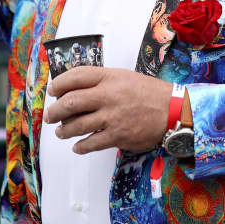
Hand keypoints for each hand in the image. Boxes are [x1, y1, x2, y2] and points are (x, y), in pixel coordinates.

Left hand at [43, 67, 171, 152]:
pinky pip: (91, 143)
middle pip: (70, 102)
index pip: (76, 76)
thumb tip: (75, 91)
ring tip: (61, 132)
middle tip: (50, 115)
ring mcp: (112, 117)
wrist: (173, 110)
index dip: (59, 84)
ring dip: (64, 130)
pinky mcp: (118, 136)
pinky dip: (80, 147)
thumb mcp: (125, 77)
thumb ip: (102, 81)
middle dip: (55, 111)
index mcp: (110, 77)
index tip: (53, 91)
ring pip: (77, 125)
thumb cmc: (150, 93)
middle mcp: (109, 96)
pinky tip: (78, 146)